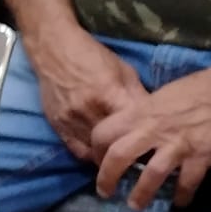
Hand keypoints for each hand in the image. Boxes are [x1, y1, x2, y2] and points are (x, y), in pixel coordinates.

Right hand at [28, 28, 146, 161]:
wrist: (53, 49)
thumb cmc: (92, 57)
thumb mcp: (124, 71)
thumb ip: (138, 96)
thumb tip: (157, 119)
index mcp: (110, 95)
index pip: (134, 128)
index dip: (147, 141)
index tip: (157, 149)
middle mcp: (90, 111)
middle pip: (115, 145)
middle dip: (131, 154)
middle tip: (144, 160)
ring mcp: (72, 121)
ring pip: (97, 154)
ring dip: (112, 159)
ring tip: (126, 162)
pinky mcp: (58, 127)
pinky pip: (79, 152)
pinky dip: (93, 157)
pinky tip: (104, 157)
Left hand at [90, 64, 210, 208]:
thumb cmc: (195, 88)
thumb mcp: (160, 96)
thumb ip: (144, 115)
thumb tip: (132, 132)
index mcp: (141, 112)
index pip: (104, 132)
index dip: (95, 150)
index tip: (98, 160)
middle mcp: (154, 129)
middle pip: (119, 157)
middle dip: (107, 178)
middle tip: (106, 191)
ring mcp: (178, 144)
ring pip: (151, 175)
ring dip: (141, 194)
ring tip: (136, 205)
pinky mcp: (201, 156)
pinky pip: (187, 183)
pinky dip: (182, 196)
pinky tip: (179, 202)